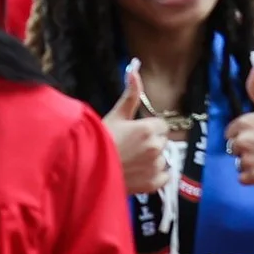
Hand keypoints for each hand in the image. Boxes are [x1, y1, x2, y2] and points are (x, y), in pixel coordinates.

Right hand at [105, 61, 171, 194]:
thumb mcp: (116, 114)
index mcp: (149, 129)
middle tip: (132, 147)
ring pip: (163, 159)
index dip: (150, 128)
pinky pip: (165, 176)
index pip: (161, 125)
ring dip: (153, 159)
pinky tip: (141, 172)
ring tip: (133, 160)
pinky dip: (157, 175)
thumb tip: (135, 69)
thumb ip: (131, 94)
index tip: (136, 133)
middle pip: (162, 141)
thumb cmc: (100, 139)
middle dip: (151, 142)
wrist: (88, 168)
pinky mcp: (154, 183)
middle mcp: (156, 147)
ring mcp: (156, 167)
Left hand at [226, 54, 253, 186]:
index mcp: (243, 122)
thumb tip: (253, 59)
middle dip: (247, 148)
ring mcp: (246, 159)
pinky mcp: (252, 177)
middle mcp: (241, 140)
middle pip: (233, 147)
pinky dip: (253, 176)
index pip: (231, 131)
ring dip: (250, 163)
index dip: (246, 133)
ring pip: (238, 162)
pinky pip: (242, 178)